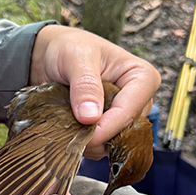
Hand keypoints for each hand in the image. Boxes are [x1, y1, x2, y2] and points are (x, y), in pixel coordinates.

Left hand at [30, 25, 160, 158]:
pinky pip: (103, 146)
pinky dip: (86, 143)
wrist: (54, 55)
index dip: (105, 129)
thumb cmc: (70, 48)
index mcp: (142, 77)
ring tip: (67, 126)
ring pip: (114, 143)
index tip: (81, 135)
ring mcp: (125, 115)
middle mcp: (139, 99)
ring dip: (90, 142)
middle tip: (69, 131)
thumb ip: (85, 85)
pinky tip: (71, 130)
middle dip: (97, 137)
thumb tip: (90, 117)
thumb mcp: (76, 58)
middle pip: (124, 132)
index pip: (129, 112)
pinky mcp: (111, 127)